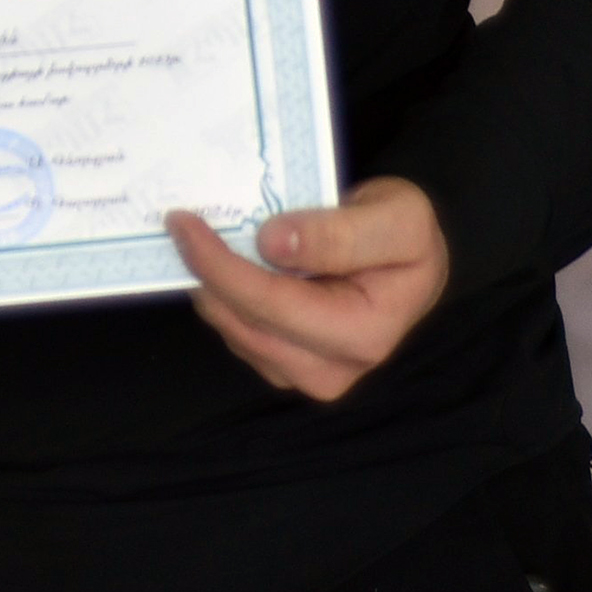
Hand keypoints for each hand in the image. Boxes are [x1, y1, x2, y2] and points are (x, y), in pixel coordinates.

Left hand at [165, 175, 451, 402]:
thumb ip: (341, 232)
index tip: (185, 224)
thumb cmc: (406, 237)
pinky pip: (239, 334)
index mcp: (364, 334)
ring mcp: (308, 374)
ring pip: (235, 333)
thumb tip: (271, 242)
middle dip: (207, 276)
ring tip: (200, 239)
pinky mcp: (287, 367)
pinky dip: (222, 298)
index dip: (221, 265)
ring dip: (211, 287)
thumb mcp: (398, 218)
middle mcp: (334, 369)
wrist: (409, 261)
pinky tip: (220, 264)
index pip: (273, 304)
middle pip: (246, 325)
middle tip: (182, 224)